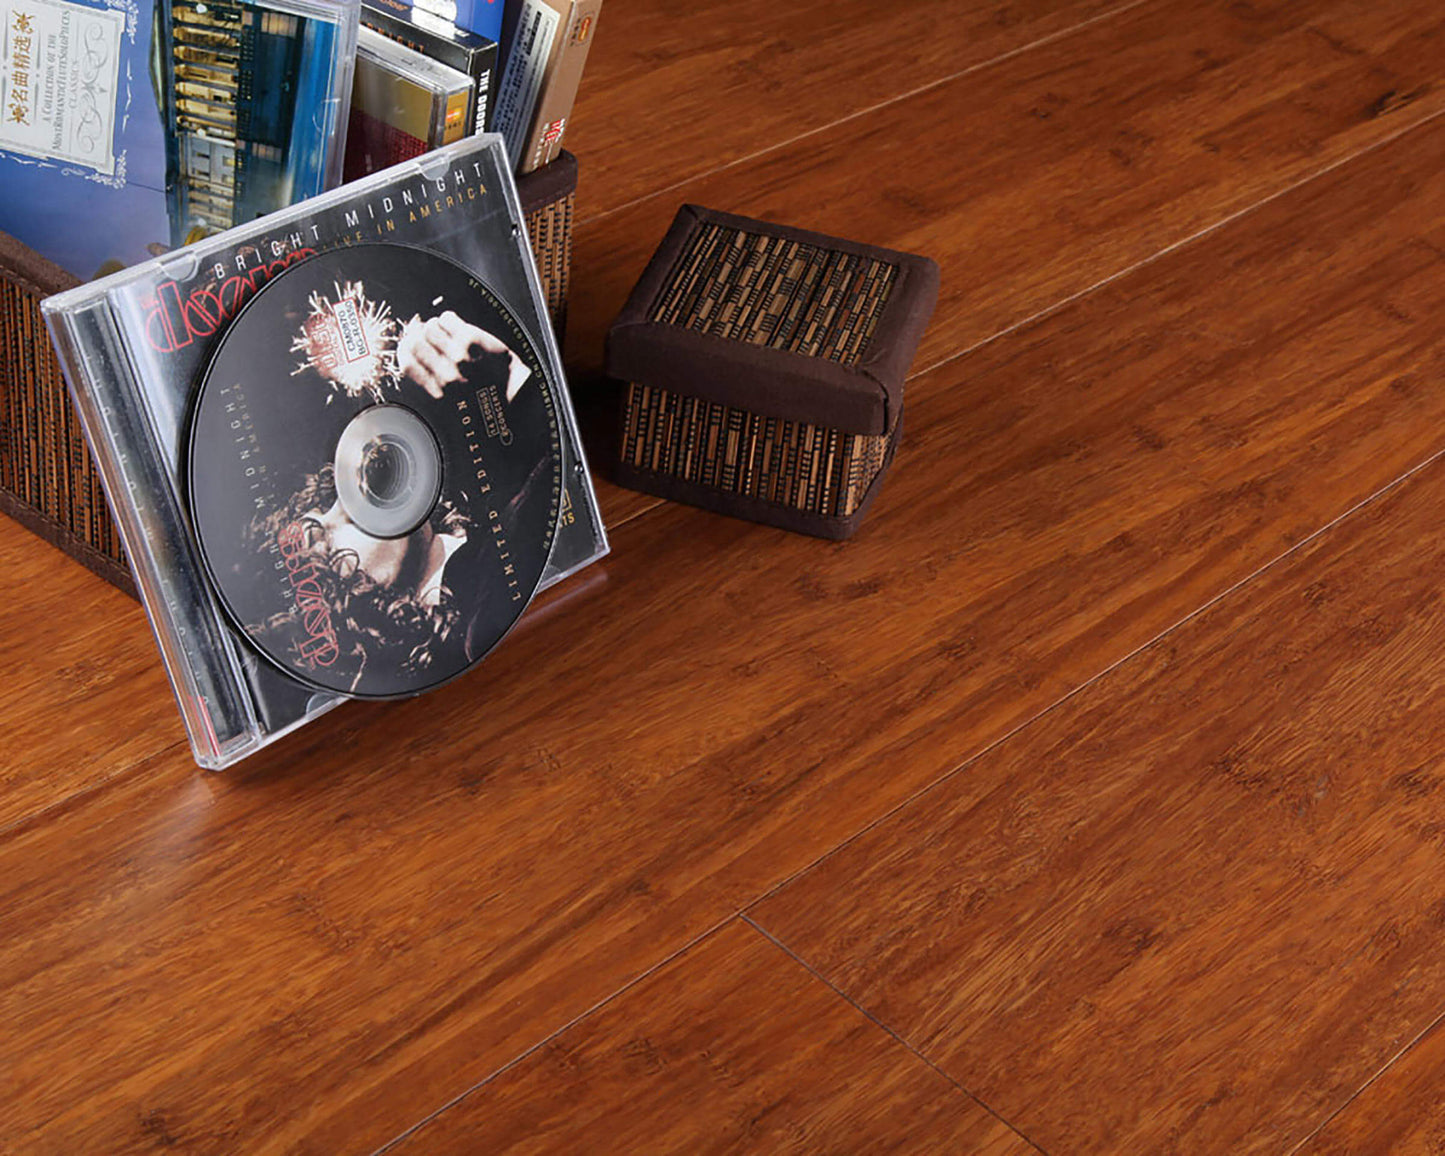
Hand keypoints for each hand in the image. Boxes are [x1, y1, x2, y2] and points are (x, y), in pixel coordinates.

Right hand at [396, 310, 531, 400]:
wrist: (514, 389)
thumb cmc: (484, 391)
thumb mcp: (452, 396)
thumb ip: (430, 379)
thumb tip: (409, 350)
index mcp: (438, 391)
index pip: (405, 362)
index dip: (406, 349)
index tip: (411, 344)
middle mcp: (444, 375)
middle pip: (414, 342)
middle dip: (420, 336)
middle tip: (431, 336)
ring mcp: (457, 356)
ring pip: (429, 327)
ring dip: (436, 326)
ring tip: (447, 332)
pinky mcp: (470, 340)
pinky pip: (446, 318)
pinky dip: (448, 318)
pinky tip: (457, 326)